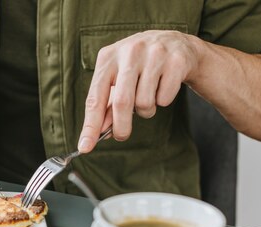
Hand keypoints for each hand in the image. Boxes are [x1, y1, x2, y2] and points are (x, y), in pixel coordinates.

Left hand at [78, 30, 202, 151]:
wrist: (176, 44)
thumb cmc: (139, 66)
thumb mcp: (118, 79)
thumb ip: (107, 105)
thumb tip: (99, 131)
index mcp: (108, 57)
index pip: (95, 97)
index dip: (90, 126)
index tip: (85, 147)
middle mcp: (130, 51)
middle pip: (121, 102)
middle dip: (121, 126)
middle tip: (122, 135)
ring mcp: (154, 54)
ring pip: (145, 102)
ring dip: (146, 111)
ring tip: (148, 97)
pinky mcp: (176, 61)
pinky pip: (164, 99)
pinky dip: (163, 101)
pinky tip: (163, 86)